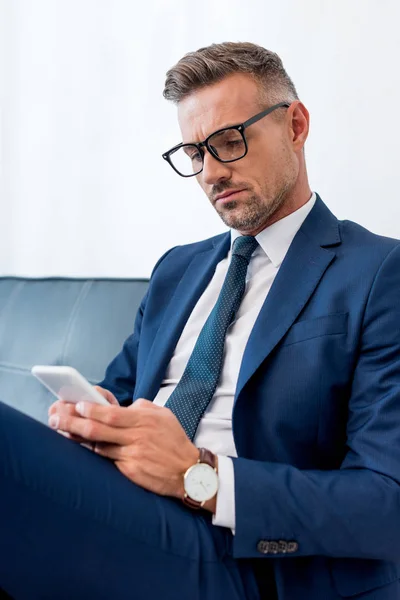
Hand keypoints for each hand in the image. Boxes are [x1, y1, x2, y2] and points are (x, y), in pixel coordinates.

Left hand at [48, 397, 199, 500]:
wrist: (189, 472)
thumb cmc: (174, 441)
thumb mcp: (163, 416)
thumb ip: (141, 408)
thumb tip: (120, 406)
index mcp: (144, 420)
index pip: (112, 414)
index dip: (91, 409)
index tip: (76, 405)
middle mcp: (137, 437)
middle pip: (99, 430)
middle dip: (74, 423)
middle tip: (56, 418)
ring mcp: (133, 456)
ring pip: (99, 446)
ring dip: (78, 439)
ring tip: (61, 430)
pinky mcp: (131, 472)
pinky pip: (108, 460)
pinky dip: (94, 453)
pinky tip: (80, 447)